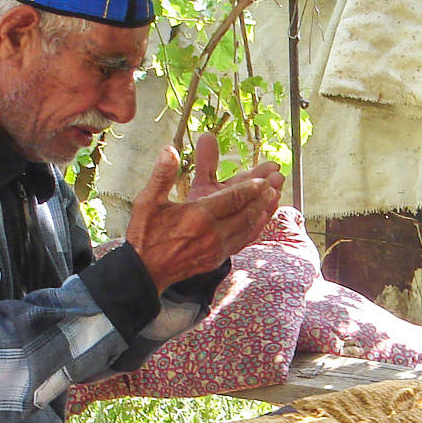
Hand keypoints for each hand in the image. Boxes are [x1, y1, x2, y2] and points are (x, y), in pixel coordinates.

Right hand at [126, 142, 280, 292]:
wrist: (144, 272)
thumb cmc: (145, 234)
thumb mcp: (147, 202)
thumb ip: (161, 175)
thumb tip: (169, 150)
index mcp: (198, 216)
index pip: (233, 198)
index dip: (250, 187)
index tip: (264, 177)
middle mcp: (212, 233)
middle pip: (247, 212)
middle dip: (263, 196)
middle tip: (277, 181)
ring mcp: (217, 249)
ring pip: (248, 228)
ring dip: (263, 211)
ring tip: (276, 197)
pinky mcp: (217, 259)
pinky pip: (243, 241)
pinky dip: (255, 229)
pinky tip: (261, 221)